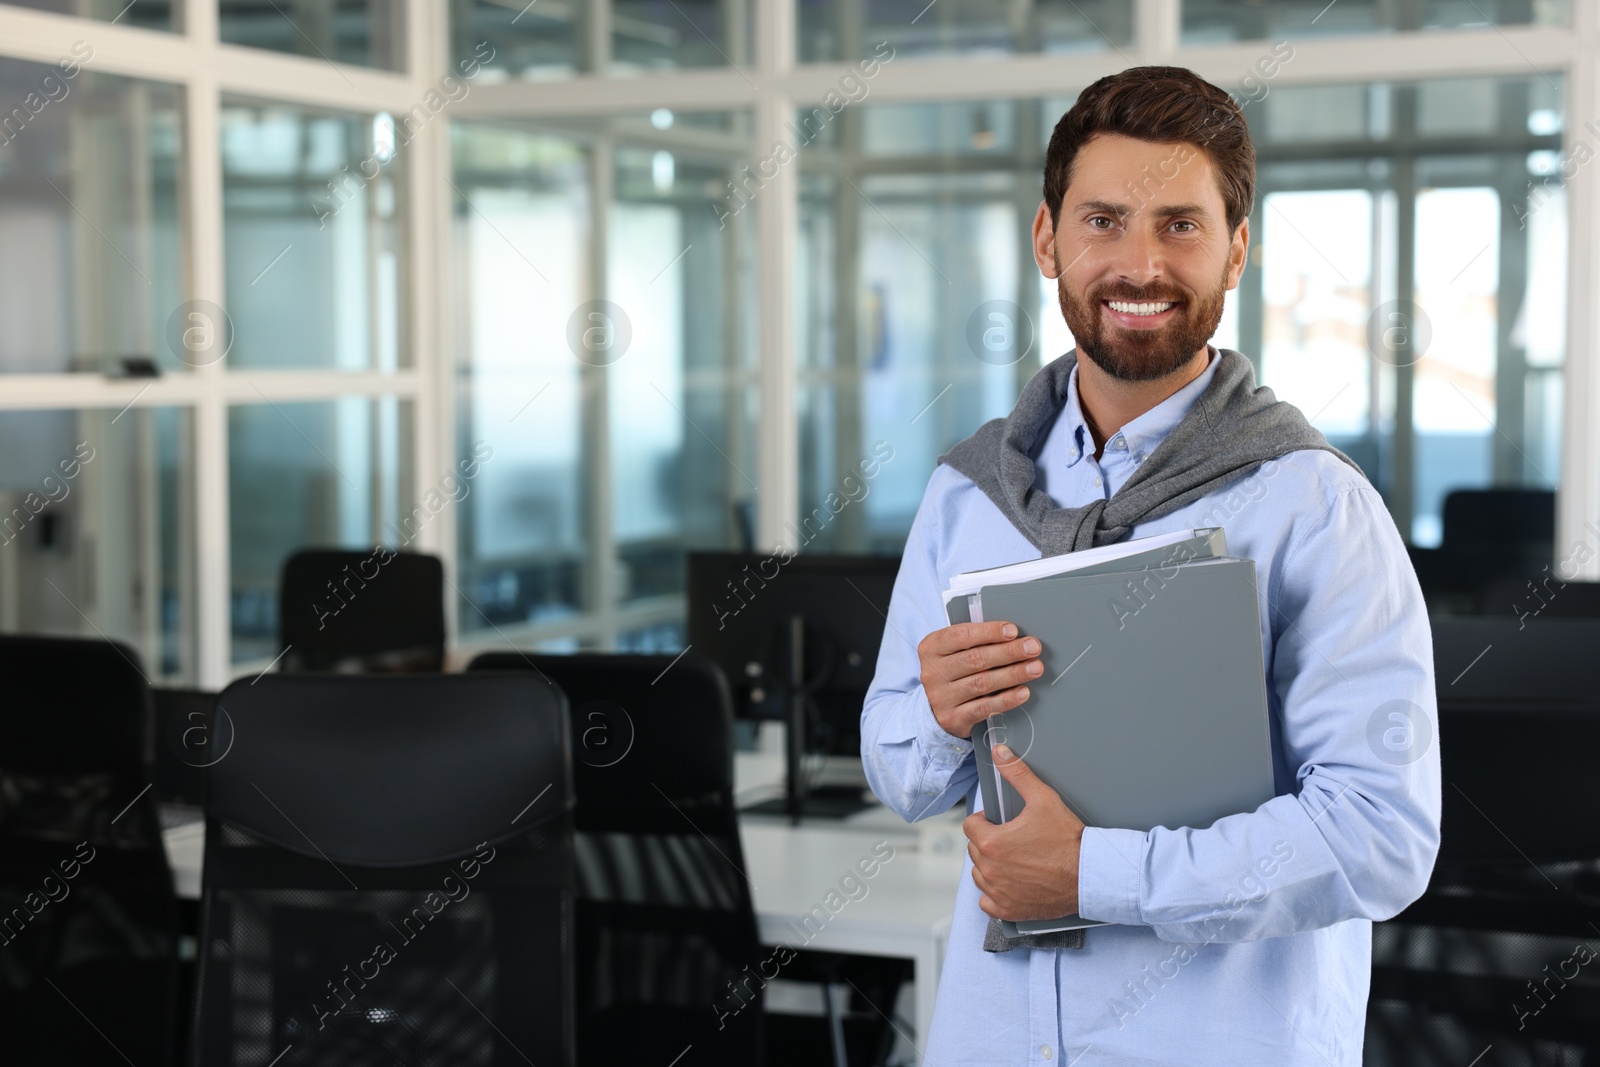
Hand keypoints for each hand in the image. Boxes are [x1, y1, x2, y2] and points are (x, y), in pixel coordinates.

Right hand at [918, 621, 1042, 739]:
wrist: (935, 708)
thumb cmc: (953, 671)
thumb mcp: (954, 651)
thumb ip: (976, 641)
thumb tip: (1014, 637)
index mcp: (931, 648)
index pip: (961, 635)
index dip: (989, 632)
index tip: (1013, 631)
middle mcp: (932, 672)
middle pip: (975, 659)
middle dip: (1008, 652)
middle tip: (1033, 648)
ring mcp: (941, 697)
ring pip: (982, 683)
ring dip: (1013, 674)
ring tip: (1034, 668)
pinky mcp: (952, 718)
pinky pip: (984, 708)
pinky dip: (1007, 699)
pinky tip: (1023, 692)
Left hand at [963, 744, 1084, 920]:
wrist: (1089, 875)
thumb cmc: (1068, 841)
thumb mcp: (1043, 799)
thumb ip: (1018, 773)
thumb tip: (1000, 753)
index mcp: (992, 842)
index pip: (970, 826)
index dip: (985, 821)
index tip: (999, 823)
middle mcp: (990, 870)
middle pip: (975, 850)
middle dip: (989, 842)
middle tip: (1013, 839)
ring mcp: (998, 892)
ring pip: (980, 875)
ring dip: (991, 866)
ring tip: (1014, 859)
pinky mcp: (1008, 909)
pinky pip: (988, 903)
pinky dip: (995, 894)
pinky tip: (1010, 884)